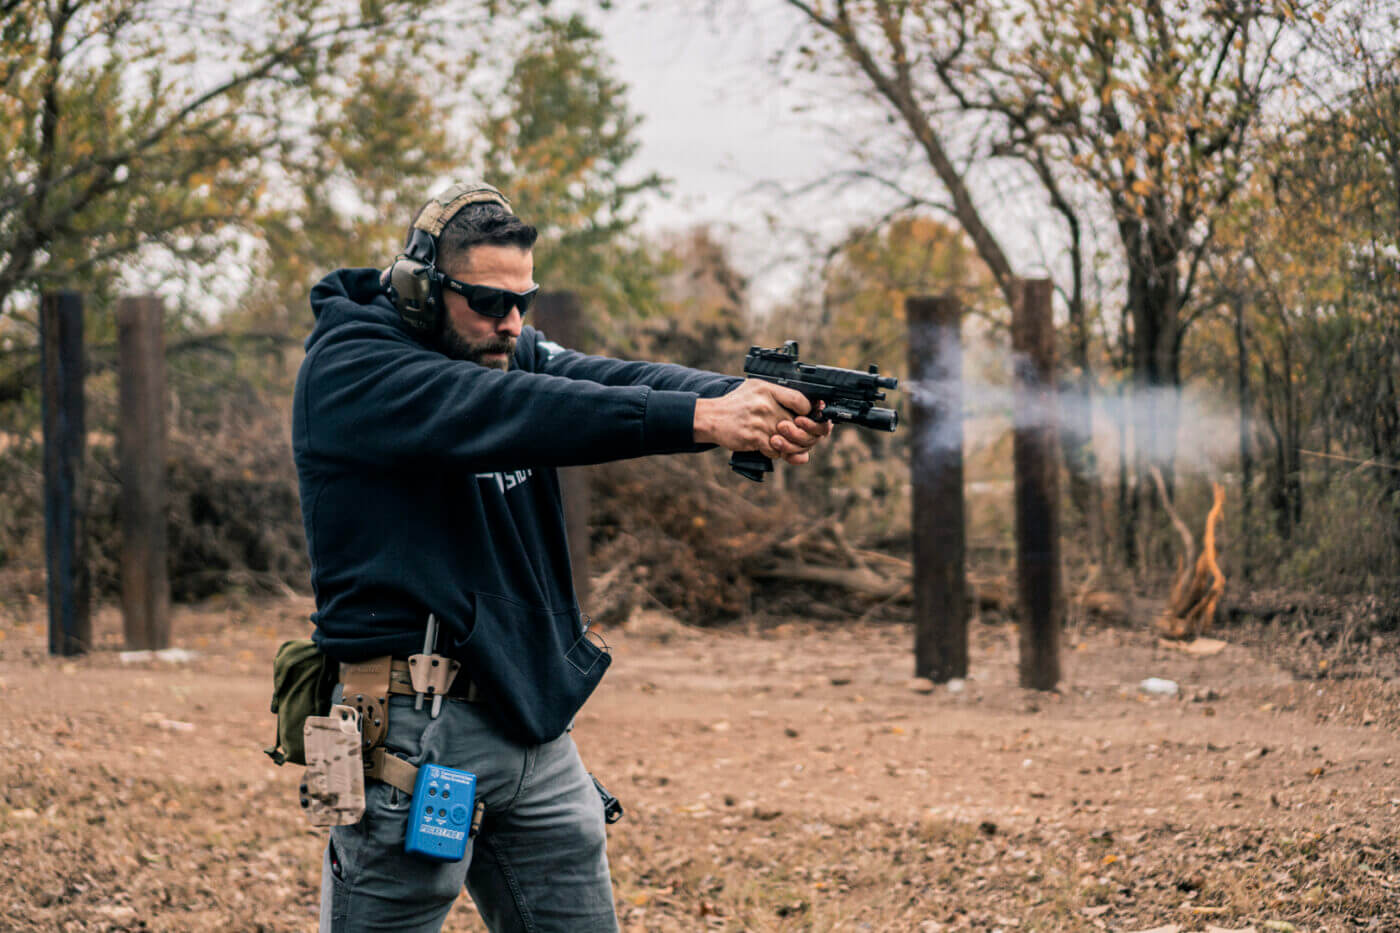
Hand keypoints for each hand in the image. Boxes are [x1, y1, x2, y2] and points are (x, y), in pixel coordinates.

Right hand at [694, 380, 834, 463]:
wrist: (711, 417)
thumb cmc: (736, 404)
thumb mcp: (757, 389)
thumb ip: (781, 397)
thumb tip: (808, 410)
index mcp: (768, 389)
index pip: (800, 401)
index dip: (809, 412)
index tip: (807, 417)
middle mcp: (766, 405)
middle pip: (798, 423)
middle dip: (803, 434)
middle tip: (802, 437)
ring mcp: (760, 422)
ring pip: (789, 440)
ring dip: (791, 446)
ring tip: (787, 444)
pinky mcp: (754, 438)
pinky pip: (775, 450)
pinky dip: (777, 452)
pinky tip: (771, 447)